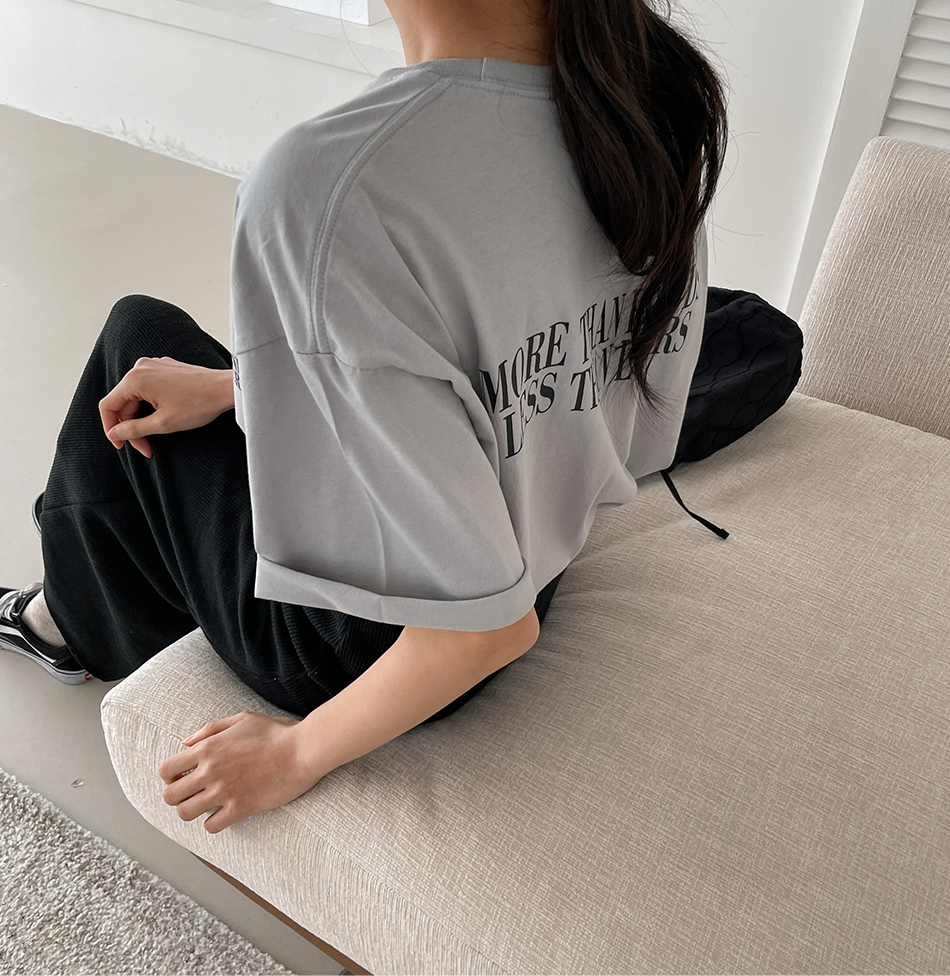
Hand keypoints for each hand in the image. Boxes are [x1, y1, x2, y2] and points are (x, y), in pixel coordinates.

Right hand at [99, 356, 234, 457]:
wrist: (226, 389)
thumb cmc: (199, 404)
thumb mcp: (163, 424)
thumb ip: (134, 429)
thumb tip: (114, 434)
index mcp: (135, 379)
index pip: (108, 406)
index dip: (111, 428)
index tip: (121, 445)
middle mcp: (141, 368)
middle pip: (123, 403)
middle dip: (132, 427)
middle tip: (146, 448)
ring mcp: (154, 366)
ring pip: (136, 397)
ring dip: (141, 419)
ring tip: (155, 439)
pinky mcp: (165, 369)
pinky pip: (148, 389)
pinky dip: (150, 406)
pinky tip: (162, 420)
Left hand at [159, 711, 319, 832]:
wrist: (303, 750)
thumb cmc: (276, 732)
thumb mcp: (242, 719)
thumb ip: (210, 729)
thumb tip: (186, 743)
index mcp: (208, 748)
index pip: (166, 770)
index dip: (169, 776)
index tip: (182, 776)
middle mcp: (211, 771)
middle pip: (170, 796)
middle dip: (177, 795)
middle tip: (192, 792)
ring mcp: (225, 791)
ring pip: (186, 814)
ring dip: (193, 810)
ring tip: (206, 804)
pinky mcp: (241, 808)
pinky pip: (212, 826)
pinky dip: (214, 822)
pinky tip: (224, 812)